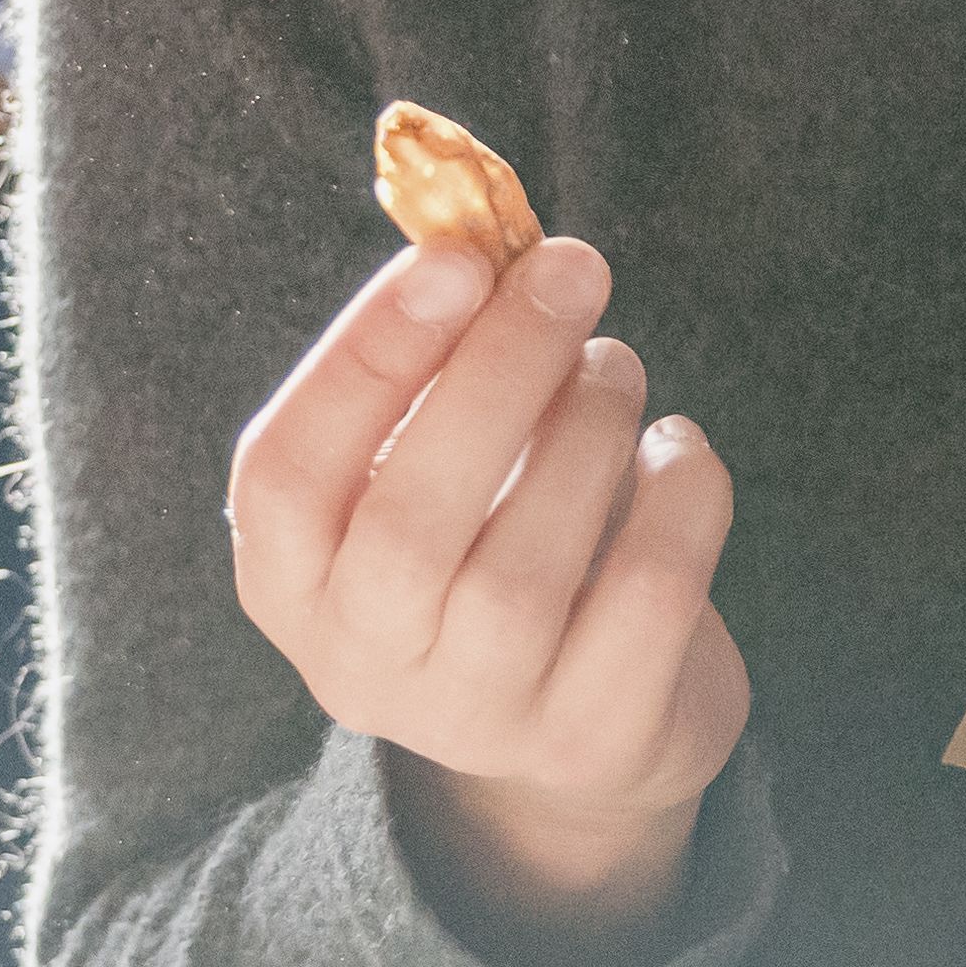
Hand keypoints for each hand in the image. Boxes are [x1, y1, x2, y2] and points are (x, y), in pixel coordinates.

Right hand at [227, 226, 749, 950]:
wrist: (579, 728)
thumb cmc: (488, 545)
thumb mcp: (426, 466)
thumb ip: (433, 368)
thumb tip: (482, 230)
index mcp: (290, 581)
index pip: (286, 473)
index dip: (366, 358)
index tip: (454, 258)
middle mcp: (361, 665)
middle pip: (413, 520)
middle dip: (501, 371)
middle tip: (571, 270)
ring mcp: (477, 718)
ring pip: (531, 562)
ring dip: (592, 425)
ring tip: (615, 366)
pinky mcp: (594, 736)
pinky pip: (646, 596)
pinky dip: (679, 497)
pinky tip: (678, 450)